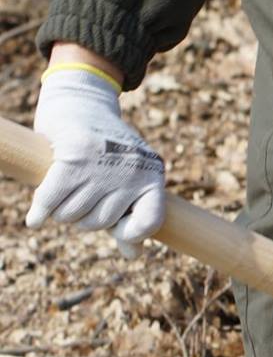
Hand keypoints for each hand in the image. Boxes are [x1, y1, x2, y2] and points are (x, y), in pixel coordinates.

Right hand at [26, 63, 165, 256]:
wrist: (83, 101)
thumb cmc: (105, 148)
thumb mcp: (128, 177)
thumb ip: (131, 215)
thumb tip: (135, 255)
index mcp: (153, 177)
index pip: (149, 222)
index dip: (130, 234)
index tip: (118, 231)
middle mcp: (133, 171)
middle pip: (100, 223)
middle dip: (84, 218)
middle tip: (81, 197)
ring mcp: (104, 164)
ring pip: (73, 215)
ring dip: (61, 211)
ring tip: (65, 190)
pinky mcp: (75, 155)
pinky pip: (52, 198)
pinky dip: (40, 211)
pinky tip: (35, 219)